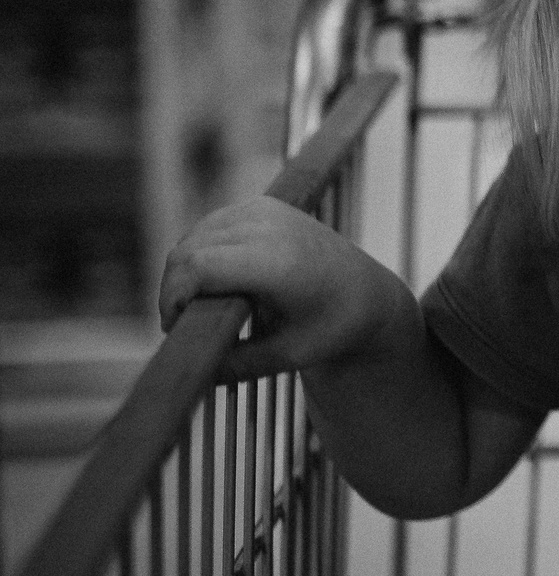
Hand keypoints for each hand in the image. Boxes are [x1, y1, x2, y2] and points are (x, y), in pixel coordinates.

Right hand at [157, 198, 410, 382]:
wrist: (369, 294)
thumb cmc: (334, 327)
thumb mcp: (288, 356)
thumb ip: (235, 365)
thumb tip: (188, 371)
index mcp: (278, 262)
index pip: (197, 266)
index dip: (172, 296)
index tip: (175, 327)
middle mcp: (271, 227)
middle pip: (187, 251)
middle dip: (174, 289)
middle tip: (184, 323)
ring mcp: (265, 210)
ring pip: (193, 237)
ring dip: (185, 271)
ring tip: (199, 306)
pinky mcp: (262, 204)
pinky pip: (209, 226)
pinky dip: (200, 253)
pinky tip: (214, 281)